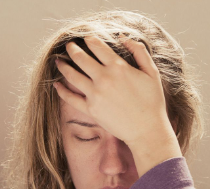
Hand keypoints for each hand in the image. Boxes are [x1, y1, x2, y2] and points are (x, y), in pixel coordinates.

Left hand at [54, 34, 172, 146]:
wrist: (147, 130)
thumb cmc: (153, 102)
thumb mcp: (152, 73)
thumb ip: (139, 51)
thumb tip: (123, 37)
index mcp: (118, 67)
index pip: (97, 46)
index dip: (90, 39)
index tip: (86, 38)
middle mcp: (104, 78)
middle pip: (80, 57)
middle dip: (73, 49)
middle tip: (70, 46)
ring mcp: (95, 94)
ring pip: (71, 75)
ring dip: (63, 66)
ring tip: (59, 61)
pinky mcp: (91, 109)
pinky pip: (70, 98)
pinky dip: (61, 90)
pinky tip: (57, 85)